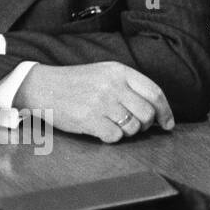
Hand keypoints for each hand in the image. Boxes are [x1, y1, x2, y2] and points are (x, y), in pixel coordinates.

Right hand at [16, 61, 174, 142]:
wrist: (41, 86)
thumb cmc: (74, 82)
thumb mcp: (103, 73)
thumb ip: (128, 86)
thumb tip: (156, 111)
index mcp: (118, 71)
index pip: (154, 93)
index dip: (165, 111)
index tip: (167, 123)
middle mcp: (112, 85)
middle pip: (147, 113)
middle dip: (146, 125)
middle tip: (136, 126)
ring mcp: (101, 103)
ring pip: (133, 127)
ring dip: (127, 132)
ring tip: (114, 125)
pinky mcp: (90, 119)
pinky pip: (115, 137)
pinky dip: (111, 137)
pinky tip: (101, 129)